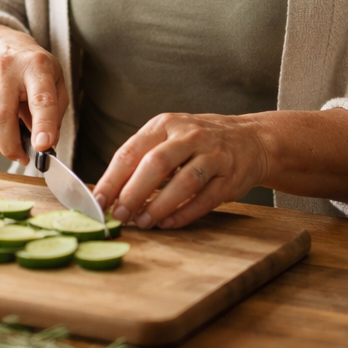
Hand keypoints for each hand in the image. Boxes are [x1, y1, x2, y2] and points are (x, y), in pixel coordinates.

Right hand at [0, 25, 64, 162]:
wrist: (0, 44)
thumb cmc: (33, 70)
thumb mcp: (56, 82)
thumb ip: (55, 113)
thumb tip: (46, 145)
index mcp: (37, 66)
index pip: (41, 99)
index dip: (43, 125)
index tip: (43, 146)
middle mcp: (7, 67)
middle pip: (2, 115)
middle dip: (11, 145)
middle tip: (22, 157)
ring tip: (12, 146)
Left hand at [92, 113, 270, 229]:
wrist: (250, 139)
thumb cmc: (197, 142)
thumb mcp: (168, 138)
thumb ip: (141, 160)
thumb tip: (108, 192)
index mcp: (164, 124)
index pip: (131, 151)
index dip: (112, 179)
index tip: (97, 201)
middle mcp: (189, 135)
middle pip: (156, 164)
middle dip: (133, 193)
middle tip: (119, 215)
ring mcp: (213, 154)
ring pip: (183, 182)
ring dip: (160, 205)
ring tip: (143, 222)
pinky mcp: (230, 176)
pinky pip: (205, 198)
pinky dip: (185, 213)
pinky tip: (168, 223)